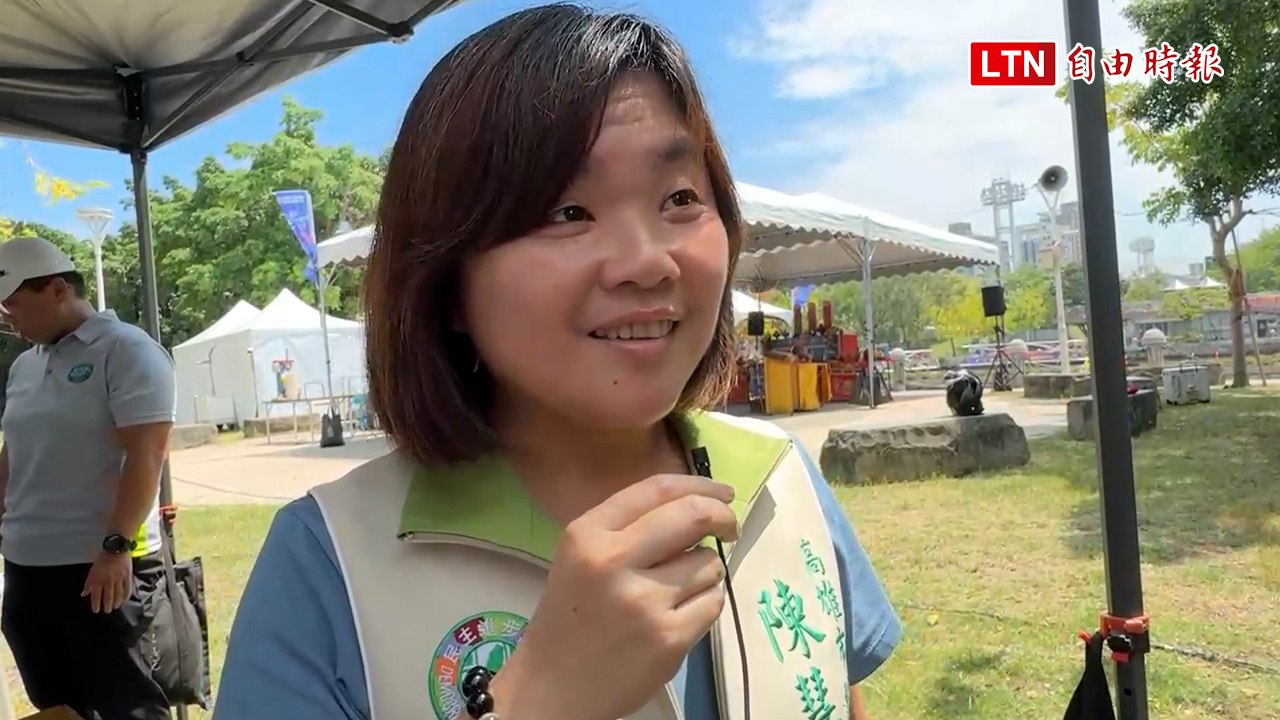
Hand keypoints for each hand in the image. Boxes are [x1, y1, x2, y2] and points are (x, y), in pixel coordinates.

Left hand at [82, 551, 132, 612]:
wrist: (117, 547)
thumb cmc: (103, 557)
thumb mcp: (93, 569)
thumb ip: (89, 582)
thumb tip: (84, 593)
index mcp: (98, 577)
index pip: (96, 594)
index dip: (96, 603)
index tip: (96, 610)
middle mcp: (108, 579)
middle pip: (108, 595)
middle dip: (107, 604)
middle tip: (107, 611)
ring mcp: (119, 577)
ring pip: (118, 593)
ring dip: (116, 601)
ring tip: (115, 607)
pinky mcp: (127, 574)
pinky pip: (127, 587)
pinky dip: (126, 594)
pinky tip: (125, 599)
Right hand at [493, 474, 738, 719]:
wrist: (552, 685)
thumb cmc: (571, 615)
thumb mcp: (582, 555)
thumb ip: (630, 527)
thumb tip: (699, 505)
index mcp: (588, 535)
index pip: (657, 489)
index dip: (699, 485)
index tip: (721, 493)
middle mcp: (614, 562)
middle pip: (693, 516)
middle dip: (722, 517)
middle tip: (730, 528)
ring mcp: (645, 602)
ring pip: (708, 563)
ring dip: (704, 571)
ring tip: (676, 590)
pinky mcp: (669, 638)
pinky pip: (713, 602)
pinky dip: (706, 603)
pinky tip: (680, 613)